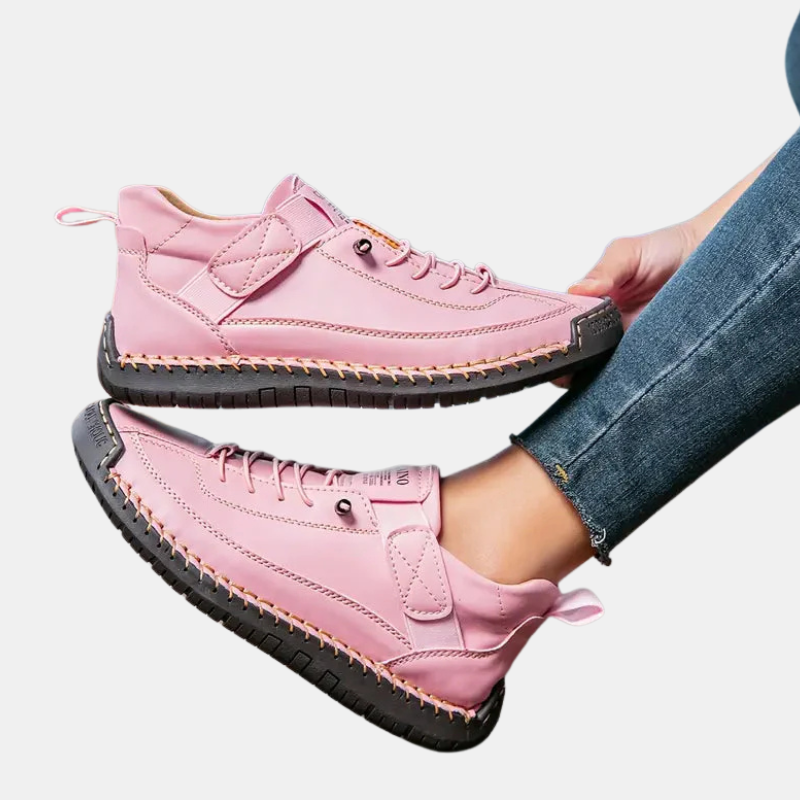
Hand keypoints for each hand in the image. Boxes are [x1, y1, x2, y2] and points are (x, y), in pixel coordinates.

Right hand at [552, 220, 699, 388]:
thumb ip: (603, 270)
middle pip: (575, 352)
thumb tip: (574, 289)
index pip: (561, 324)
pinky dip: (618, 380)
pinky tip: (611, 382)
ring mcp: (625, 343)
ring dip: (589, 372)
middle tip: (561, 368)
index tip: (546, 345)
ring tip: (580, 376)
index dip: (550, 336)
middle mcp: (604, 325)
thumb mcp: (627, 252)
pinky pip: (628, 373)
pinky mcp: (649, 356)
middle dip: (565, 362)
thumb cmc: (668, 247)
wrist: (715, 256)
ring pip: (598, 367)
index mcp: (591, 300)